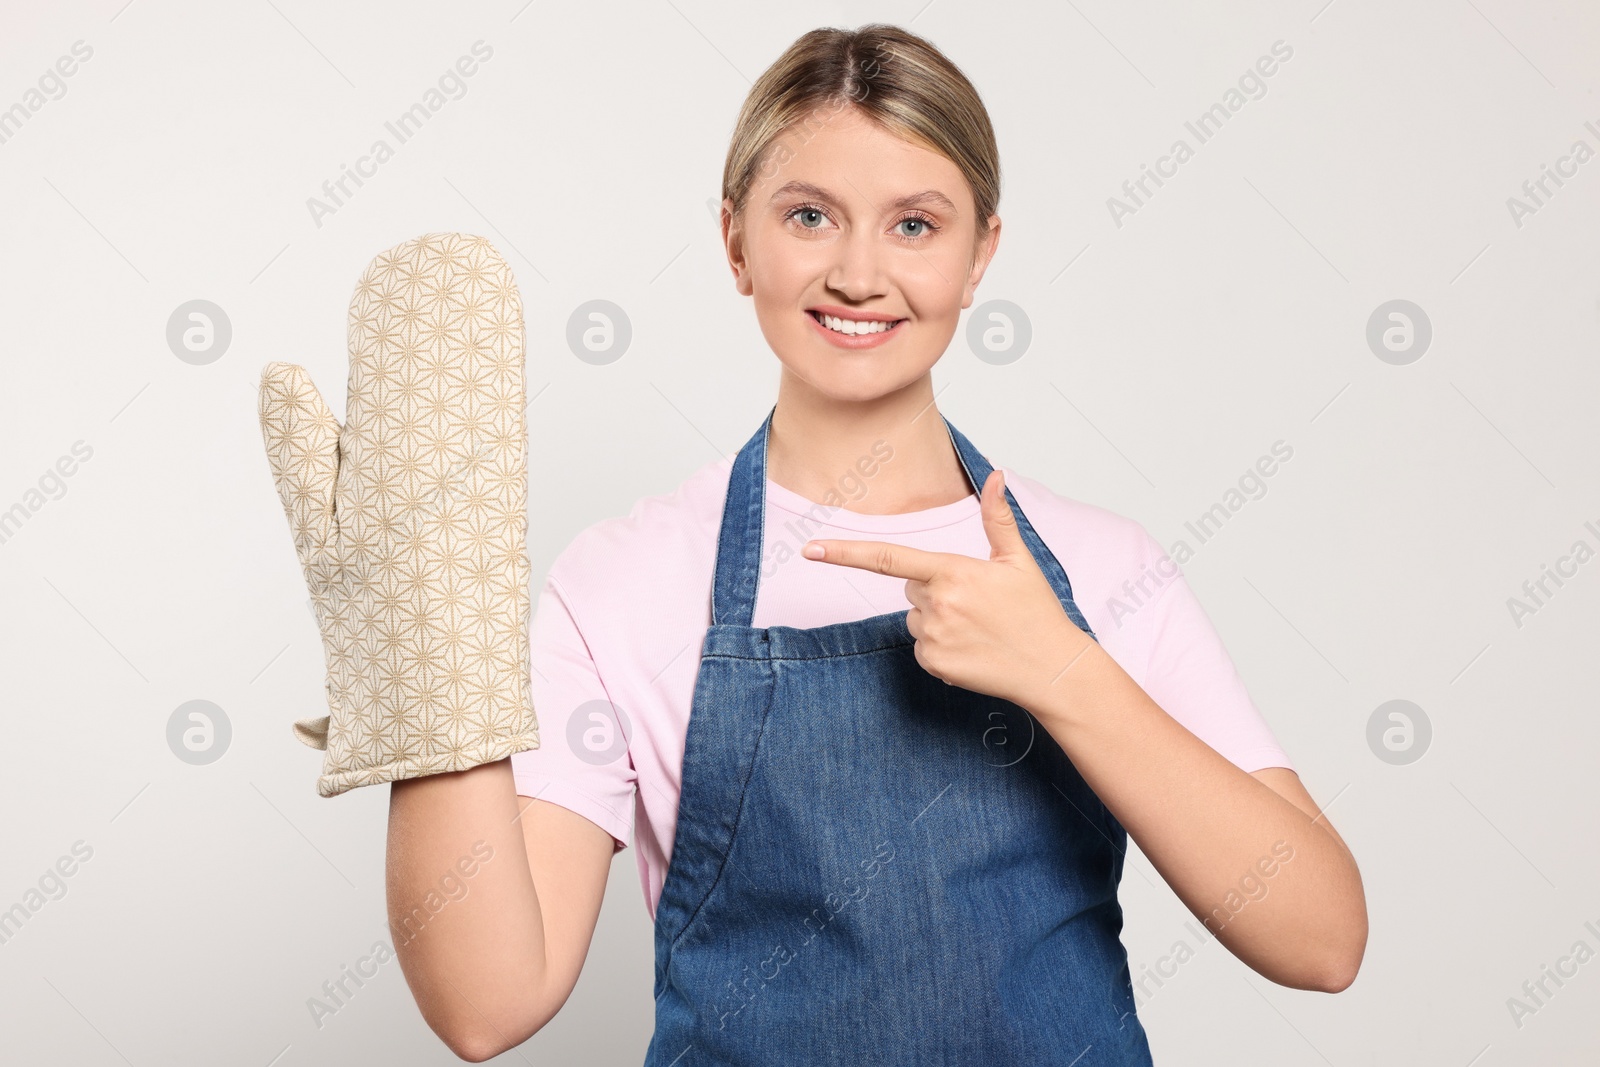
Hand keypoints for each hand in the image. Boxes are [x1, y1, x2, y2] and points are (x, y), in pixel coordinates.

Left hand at [800, 469, 1097, 710]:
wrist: (1052, 668)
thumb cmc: (1036, 613)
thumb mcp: (1018, 560)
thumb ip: (998, 517)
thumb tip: (996, 476)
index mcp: (953, 572)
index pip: (888, 558)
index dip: (845, 552)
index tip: (810, 550)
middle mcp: (938, 604)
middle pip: (910, 587)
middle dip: (934, 590)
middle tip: (976, 603)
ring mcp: (933, 637)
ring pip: (914, 617)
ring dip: (937, 619)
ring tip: (977, 628)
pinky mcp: (933, 664)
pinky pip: (921, 646)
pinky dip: (940, 646)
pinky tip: (971, 649)